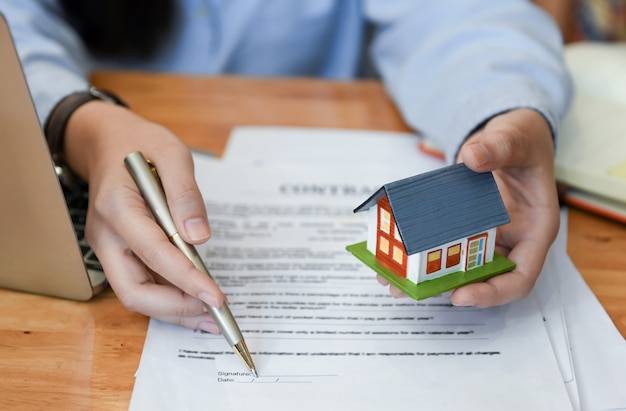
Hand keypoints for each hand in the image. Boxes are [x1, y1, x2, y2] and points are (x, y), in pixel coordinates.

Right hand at [63, 101, 224, 331]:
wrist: (109, 142)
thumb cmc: (141, 144)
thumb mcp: (172, 154)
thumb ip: (185, 194)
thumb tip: (199, 237)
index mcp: (117, 208)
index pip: (152, 252)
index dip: (185, 279)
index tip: (216, 296)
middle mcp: (106, 236)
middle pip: (133, 290)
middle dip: (175, 308)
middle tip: (215, 313)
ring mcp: (109, 247)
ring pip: (136, 294)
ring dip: (174, 310)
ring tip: (211, 316)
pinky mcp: (119, 253)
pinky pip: (142, 283)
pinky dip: (169, 297)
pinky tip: (195, 300)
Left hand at [378, 109, 559, 307]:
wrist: (508, 136)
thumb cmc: (524, 140)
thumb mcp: (517, 137)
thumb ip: (500, 146)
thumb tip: (473, 156)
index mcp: (535, 230)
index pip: (520, 277)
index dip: (493, 293)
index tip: (461, 296)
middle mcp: (511, 240)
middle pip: (483, 279)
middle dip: (447, 288)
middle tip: (411, 291)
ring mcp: (486, 236)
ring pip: (459, 267)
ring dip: (426, 276)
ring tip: (392, 281)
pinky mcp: (464, 228)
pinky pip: (444, 245)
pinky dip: (421, 252)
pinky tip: (395, 254)